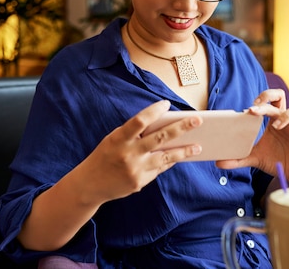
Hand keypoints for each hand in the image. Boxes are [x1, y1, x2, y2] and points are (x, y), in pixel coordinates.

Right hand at [80, 100, 202, 203]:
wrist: (90, 185)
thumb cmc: (105, 156)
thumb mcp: (114, 140)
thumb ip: (134, 134)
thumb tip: (162, 127)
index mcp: (119, 139)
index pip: (139, 121)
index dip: (154, 111)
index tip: (167, 104)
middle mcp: (128, 154)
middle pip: (160, 138)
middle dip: (181, 128)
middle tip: (197, 120)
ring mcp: (135, 170)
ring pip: (166, 157)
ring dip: (184, 151)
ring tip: (198, 146)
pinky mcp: (140, 182)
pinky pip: (159, 169)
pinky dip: (170, 161)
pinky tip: (180, 156)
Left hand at [216, 89, 288, 185]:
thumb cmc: (275, 162)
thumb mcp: (255, 159)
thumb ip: (237, 159)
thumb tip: (217, 163)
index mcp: (272, 122)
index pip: (266, 104)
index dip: (258, 103)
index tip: (246, 111)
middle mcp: (286, 122)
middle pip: (280, 99)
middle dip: (268, 99)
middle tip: (255, 108)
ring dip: (286, 115)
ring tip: (275, 126)